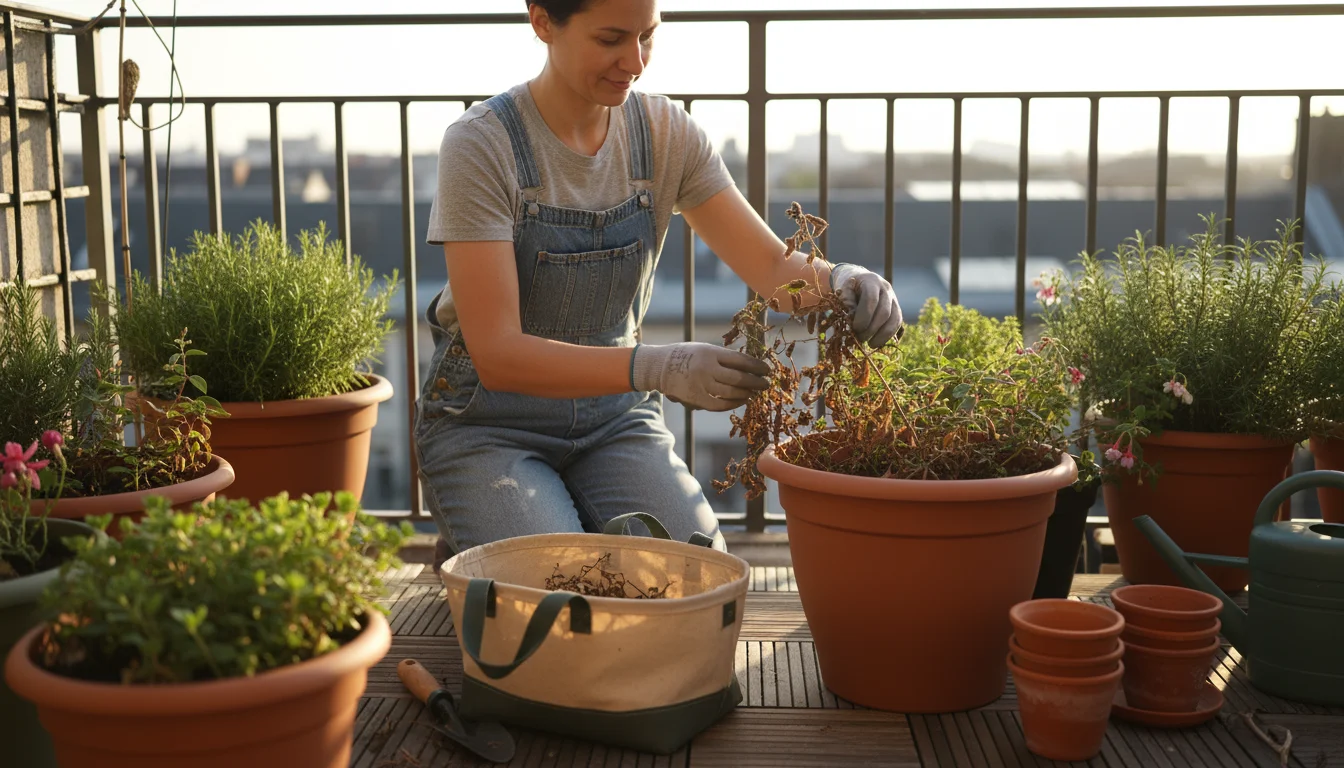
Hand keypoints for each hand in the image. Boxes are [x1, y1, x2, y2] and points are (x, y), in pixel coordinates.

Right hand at [630, 342, 770, 411]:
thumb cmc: (687, 355)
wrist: (660, 366)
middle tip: (765, 384)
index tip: (767, 370)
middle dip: (756, 382)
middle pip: (739, 378)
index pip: (740, 360)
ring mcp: (701, 384)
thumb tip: (750, 367)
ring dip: (746, 394)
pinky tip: (741, 401)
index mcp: (711, 352)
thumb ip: (724, 358)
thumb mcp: (705, 349)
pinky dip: (733, 404)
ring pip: (731, 393)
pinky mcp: (696, 399)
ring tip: (753, 393)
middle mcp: (707, 368)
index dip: (757, 366)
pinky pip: (719, 405)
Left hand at [829, 263, 903, 346]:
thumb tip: (850, 318)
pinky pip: (897, 323)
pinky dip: (888, 335)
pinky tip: (877, 342)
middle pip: (884, 312)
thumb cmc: (850, 288)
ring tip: (870, 344)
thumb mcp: (843, 290)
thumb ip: (846, 301)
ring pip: (895, 319)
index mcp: (871, 281)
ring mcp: (894, 299)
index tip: (855, 328)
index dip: (864, 316)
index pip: (871, 299)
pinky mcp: (897, 309)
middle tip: (860, 339)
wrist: (861, 280)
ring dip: (883, 335)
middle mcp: (886, 289)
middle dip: (872, 329)